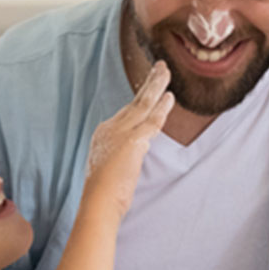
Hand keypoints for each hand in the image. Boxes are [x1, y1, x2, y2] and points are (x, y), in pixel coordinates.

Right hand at [83, 60, 171, 216]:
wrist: (98, 202)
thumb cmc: (105, 193)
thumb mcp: (111, 167)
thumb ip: (123, 154)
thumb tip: (136, 150)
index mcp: (105, 134)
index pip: (128, 112)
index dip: (142, 98)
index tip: (152, 86)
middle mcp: (110, 128)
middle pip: (135, 101)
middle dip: (149, 83)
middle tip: (160, 67)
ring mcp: (121, 133)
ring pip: (143, 103)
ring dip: (156, 86)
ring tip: (166, 71)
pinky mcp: (133, 141)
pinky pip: (151, 120)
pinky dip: (161, 108)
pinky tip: (170, 97)